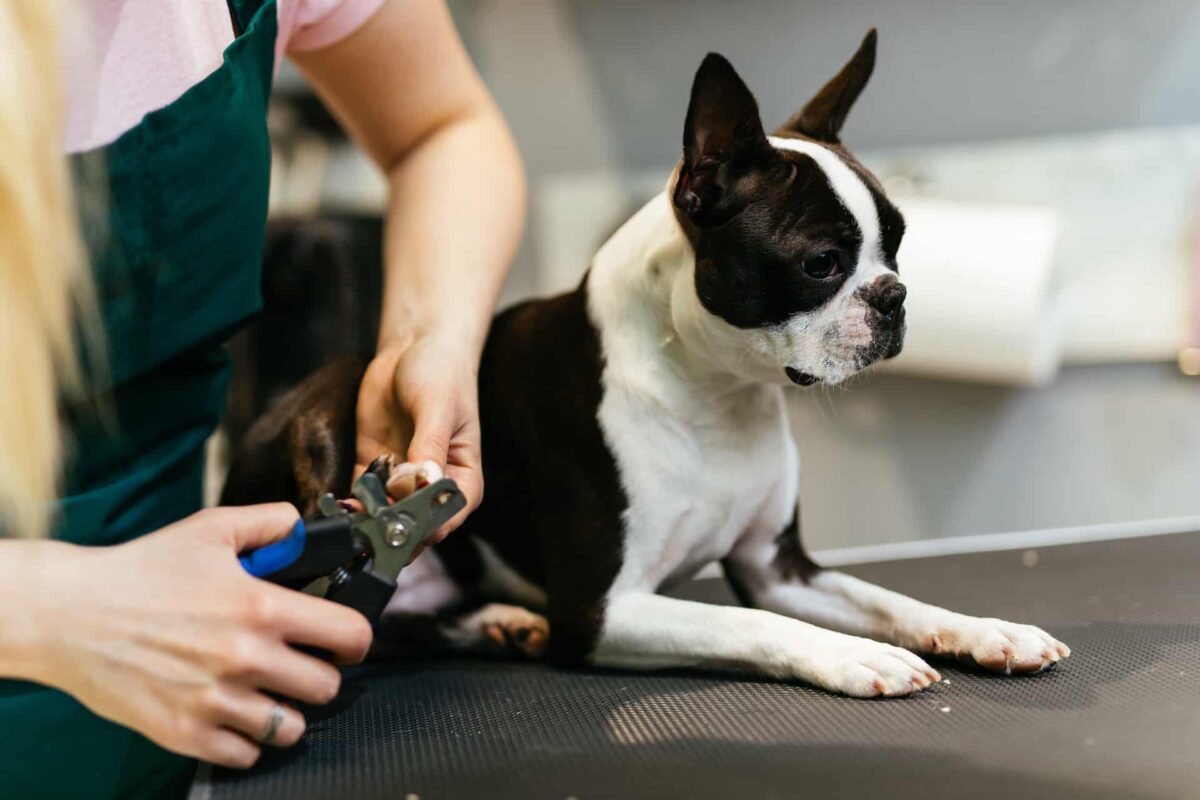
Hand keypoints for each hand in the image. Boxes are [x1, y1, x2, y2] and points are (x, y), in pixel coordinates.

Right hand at [27, 505, 372, 767]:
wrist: (71, 615)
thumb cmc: (140, 571)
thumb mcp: (211, 530)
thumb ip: (269, 522)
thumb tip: (304, 526)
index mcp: (260, 608)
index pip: (348, 635)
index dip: (355, 638)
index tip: (344, 640)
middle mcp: (245, 658)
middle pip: (326, 687)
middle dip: (319, 674)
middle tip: (299, 665)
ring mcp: (216, 700)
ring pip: (291, 727)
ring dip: (286, 711)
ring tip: (267, 693)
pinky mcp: (185, 732)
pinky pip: (245, 754)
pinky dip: (246, 740)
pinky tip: (233, 715)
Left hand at [355, 331, 482, 540]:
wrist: (413, 347)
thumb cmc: (442, 374)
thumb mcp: (438, 408)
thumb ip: (430, 447)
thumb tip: (423, 484)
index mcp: (462, 477)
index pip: (449, 516)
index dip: (427, 527)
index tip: (402, 524)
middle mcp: (433, 485)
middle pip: (416, 523)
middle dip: (393, 529)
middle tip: (370, 527)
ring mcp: (402, 478)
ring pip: (386, 514)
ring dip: (369, 520)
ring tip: (352, 518)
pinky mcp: (375, 466)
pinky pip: (362, 495)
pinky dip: (352, 503)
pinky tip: (341, 505)